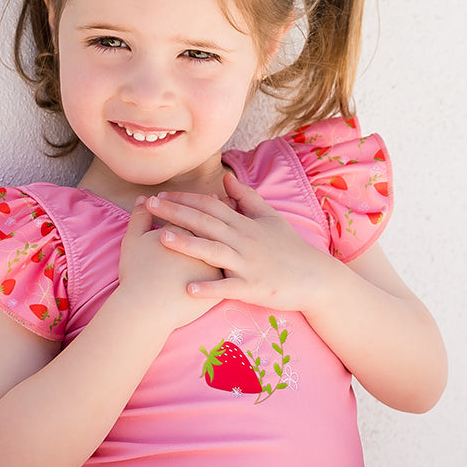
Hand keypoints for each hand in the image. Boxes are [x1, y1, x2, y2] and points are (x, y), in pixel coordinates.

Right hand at [115, 196, 221, 330]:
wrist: (147, 308)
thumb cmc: (137, 273)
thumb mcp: (133, 241)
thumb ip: (139, 217)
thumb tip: (143, 199)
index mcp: (185, 230)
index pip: (199, 210)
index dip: (204, 204)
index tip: (213, 197)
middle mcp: (205, 244)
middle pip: (218, 226)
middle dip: (226, 216)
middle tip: (229, 209)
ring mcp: (215, 265)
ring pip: (228, 248)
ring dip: (232, 240)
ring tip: (232, 235)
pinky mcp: (219, 286)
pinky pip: (230, 275)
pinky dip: (232, 268)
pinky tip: (233, 266)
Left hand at [146, 174, 335, 312]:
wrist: (315, 278)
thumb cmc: (290, 248)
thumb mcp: (270, 217)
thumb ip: (246, 197)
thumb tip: (225, 177)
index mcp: (246, 224)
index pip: (211, 206)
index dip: (185, 199)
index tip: (160, 194)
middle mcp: (245, 241)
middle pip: (206, 223)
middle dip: (177, 213)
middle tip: (150, 206)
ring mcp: (248, 264)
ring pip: (214, 251)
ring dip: (188, 244)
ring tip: (162, 238)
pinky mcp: (253, 287)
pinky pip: (228, 287)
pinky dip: (209, 288)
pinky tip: (189, 289)